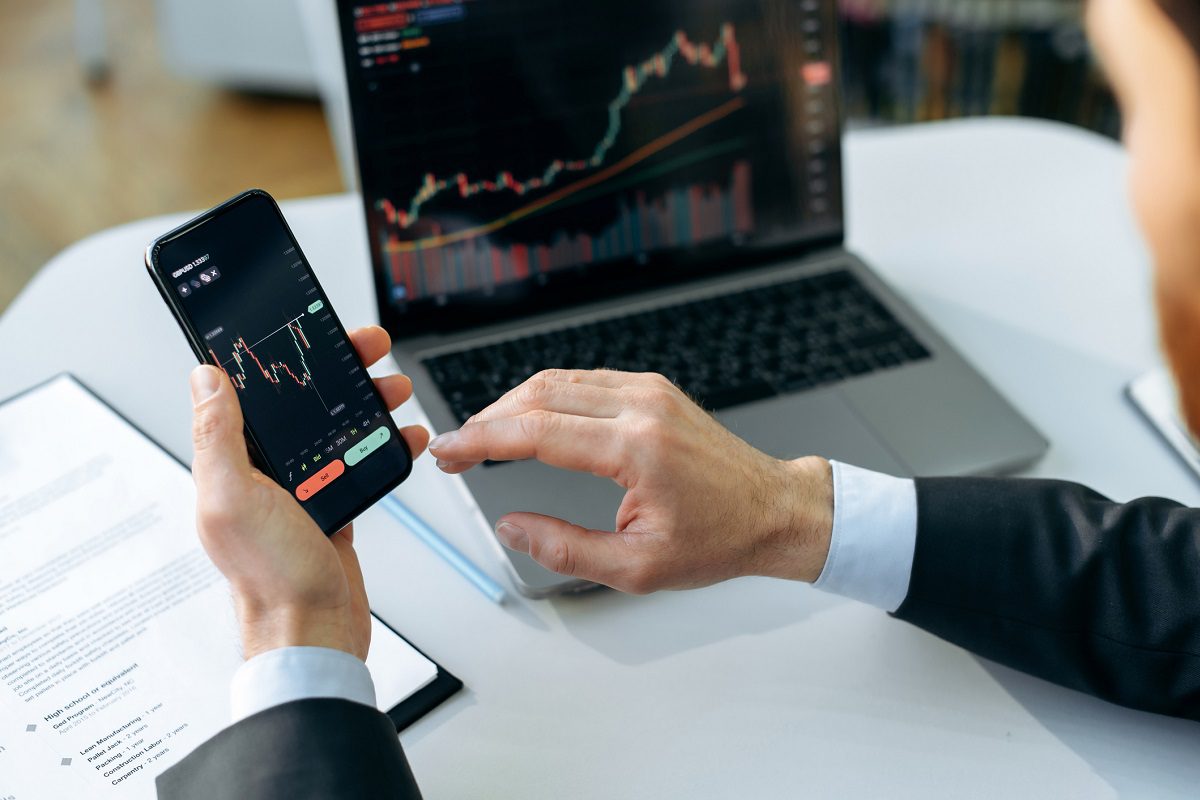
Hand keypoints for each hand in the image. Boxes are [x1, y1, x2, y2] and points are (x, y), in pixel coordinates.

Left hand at [189, 326, 429, 659]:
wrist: (313, 630)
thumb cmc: (270, 576)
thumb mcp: (233, 496)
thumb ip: (218, 435)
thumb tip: (203, 377)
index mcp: (233, 461)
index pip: (254, 389)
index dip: (282, 354)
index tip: (309, 327)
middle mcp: (265, 470)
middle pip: (304, 399)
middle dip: (339, 367)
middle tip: (369, 347)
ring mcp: (301, 486)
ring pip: (338, 425)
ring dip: (369, 401)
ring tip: (394, 388)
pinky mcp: (333, 503)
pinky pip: (361, 460)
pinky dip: (387, 445)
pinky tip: (405, 437)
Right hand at [429, 370, 832, 592]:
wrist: (774, 510)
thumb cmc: (719, 539)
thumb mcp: (637, 568)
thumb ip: (565, 549)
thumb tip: (512, 527)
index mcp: (636, 448)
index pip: (535, 432)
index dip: (480, 440)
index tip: (446, 452)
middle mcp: (640, 406)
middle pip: (538, 395)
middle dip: (487, 420)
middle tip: (455, 450)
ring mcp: (649, 390)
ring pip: (558, 381)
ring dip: (513, 405)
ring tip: (484, 438)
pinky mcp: (653, 388)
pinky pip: (584, 380)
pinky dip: (546, 396)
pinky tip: (529, 419)